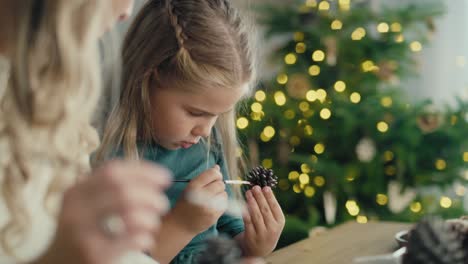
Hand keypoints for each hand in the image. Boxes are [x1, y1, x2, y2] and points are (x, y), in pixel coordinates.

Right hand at [37, 160, 170, 263]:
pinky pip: (134, 238)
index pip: (113, 171)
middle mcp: (76, 210)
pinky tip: (145, 239)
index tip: (166, 177)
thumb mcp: (86, 204)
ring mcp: (83, 234)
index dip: (144, 171)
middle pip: (122, 189)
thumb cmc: (82, 230)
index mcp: (76, 192)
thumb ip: (112, 188)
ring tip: (153, 222)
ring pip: (130, 213)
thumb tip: (156, 176)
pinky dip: (147, 236)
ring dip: (151, 217)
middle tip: (162, 204)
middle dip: (151, 194)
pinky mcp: (95, 255)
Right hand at [168, 165, 226, 234]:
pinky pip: (225, 204)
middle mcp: (201, 196)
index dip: (216, 174)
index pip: (213, 173)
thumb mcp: (190, 187)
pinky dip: (221, 203)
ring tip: (210, 199)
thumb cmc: (185, 203)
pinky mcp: (214, 215)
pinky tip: (212, 205)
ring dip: (220, 194)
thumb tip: (217, 167)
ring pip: (224, 193)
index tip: (214, 177)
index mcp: (194, 186)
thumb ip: (204, 177)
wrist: (180, 224)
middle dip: (218, 185)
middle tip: (211, 189)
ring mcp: (208, 207)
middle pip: (220, 184)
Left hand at [240, 186, 284, 256]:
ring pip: (256, 214)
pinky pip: (247, 221)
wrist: (260, 249)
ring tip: (248, 193)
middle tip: (255, 187)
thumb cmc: (267, 228)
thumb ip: (270, 207)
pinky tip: (242, 204)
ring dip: (251, 202)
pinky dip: (245, 211)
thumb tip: (263, 188)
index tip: (265, 187)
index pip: (275, 207)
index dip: (270, 196)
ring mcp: (262, 233)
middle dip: (259, 197)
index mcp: (280, 222)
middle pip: (265, 209)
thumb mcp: (273, 220)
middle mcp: (272, 228)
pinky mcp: (251, 236)